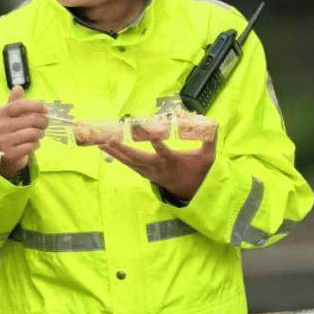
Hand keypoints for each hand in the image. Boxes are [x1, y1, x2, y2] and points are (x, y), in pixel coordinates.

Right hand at [0, 86, 47, 179]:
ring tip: (39, 134)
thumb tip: (18, 87)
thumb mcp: (10, 115)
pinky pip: (31, 146)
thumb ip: (16, 101)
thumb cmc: (10, 130)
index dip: (37, 105)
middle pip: (32, 119)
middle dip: (43, 121)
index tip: (45, 109)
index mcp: (2, 113)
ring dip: (40, 134)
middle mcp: (1, 126)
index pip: (21, 105)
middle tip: (45, 123)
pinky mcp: (10, 154)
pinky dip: (36, 145)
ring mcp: (5, 141)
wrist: (1, 154)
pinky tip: (33, 144)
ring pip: (33, 133)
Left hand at [99, 132, 216, 201]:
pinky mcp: (144, 173)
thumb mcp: (208, 157)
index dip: (156, 143)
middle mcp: (157, 167)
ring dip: (115, 152)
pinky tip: (105, 148)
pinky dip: (117, 156)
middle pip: (137, 158)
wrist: (189, 192)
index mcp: (172, 162)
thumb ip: (209, 138)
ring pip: (129, 162)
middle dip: (122, 148)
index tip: (149, 134)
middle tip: (108, 138)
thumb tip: (213, 121)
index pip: (163, 151)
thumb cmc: (197, 171)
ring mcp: (149, 171)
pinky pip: (128, 164)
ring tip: (100, 141)